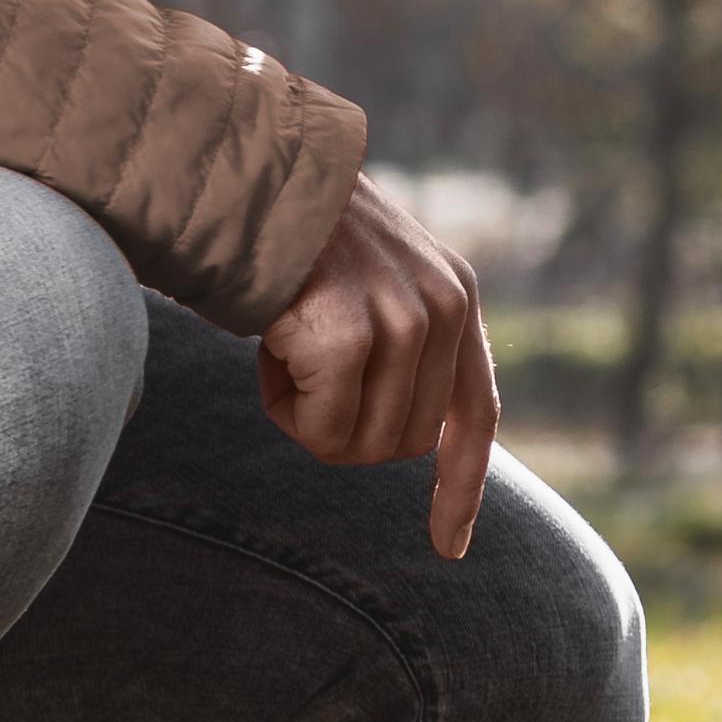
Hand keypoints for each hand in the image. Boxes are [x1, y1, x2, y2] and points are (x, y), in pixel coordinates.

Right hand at [258, 173, 499, 559]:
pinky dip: (282, 406)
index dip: (462, 487)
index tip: (451, 546)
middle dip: (346, 432)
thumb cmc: (297, 241)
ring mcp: (400, 322)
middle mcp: (444, 308)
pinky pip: (318, 428)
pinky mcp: (348, 336)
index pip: (476, 413)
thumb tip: (407, 439)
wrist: (246, 176)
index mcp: (458, 297)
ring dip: (310, 418)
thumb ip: (408, 345)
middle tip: (306, 373)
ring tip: (288, 350)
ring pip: (359, 444)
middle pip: (404, 445)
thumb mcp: (379, 282)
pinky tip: (269, 351)